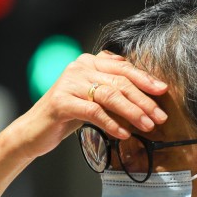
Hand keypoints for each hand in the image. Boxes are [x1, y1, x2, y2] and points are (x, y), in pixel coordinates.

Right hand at [4, 51, 169, 159]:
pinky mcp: (62, 102)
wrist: (33, 131)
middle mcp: (79, 68)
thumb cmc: (67, 116)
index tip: (163, 91)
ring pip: (109, 95)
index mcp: (89, 63)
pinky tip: (124, 133)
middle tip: (160, 116)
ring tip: (147, 125)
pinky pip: (93, 111)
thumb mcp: (92, 100)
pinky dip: (111, 123)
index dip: (145, 79)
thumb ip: (112, 92)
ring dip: (132, 112)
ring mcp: (69, 83)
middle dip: (143, 100)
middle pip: (119, 82)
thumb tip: (147, 99)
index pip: (123, 68)